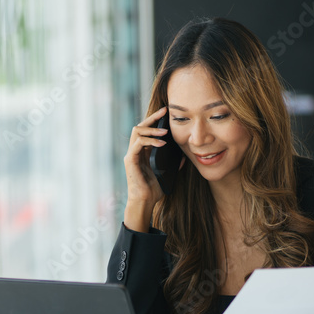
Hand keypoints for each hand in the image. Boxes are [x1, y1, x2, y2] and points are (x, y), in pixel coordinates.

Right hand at [123, 108, 182, 230]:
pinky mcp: (130, 160)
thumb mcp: (167, 173)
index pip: (146, 131)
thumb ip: (173, 164)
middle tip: (164, 112)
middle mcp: (134, 151)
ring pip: (137, 132)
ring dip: (152, 129)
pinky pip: (139, 144)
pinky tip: (162, 143)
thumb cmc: (153, 190)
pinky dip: (150, 141)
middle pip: (139, 127)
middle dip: (152, 118)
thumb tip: (183, 156)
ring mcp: (131, 155)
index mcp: (142, 153)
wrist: (145, 202)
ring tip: (165, 131)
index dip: (155, 121)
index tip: (166, 113)